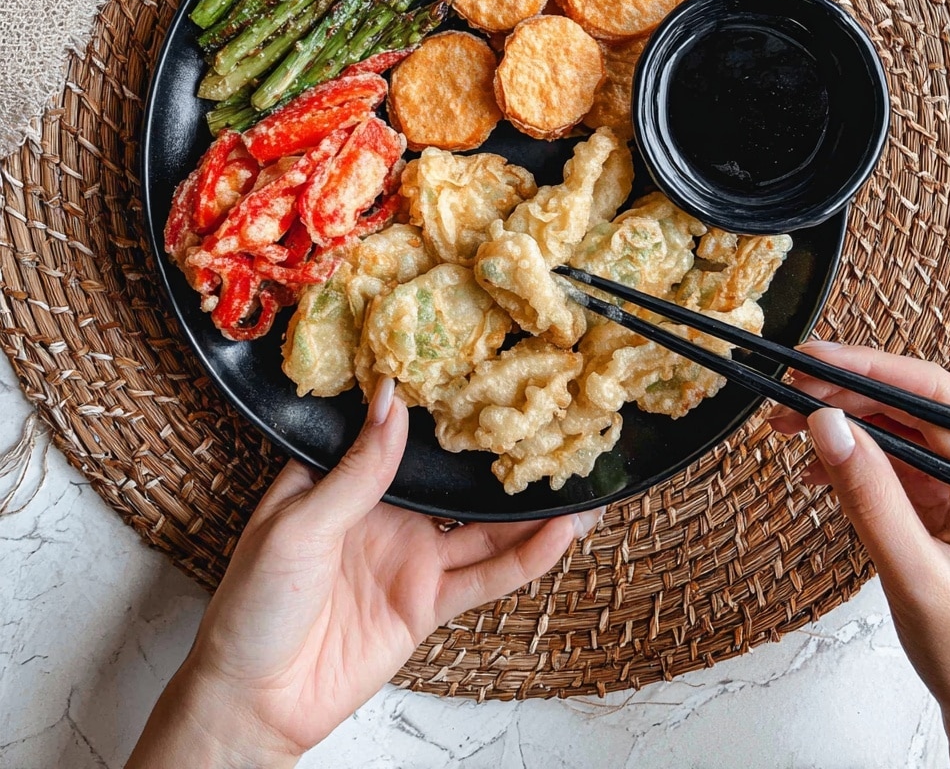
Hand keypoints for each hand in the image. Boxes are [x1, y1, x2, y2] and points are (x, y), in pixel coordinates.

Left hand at [127, 377, 601, 768]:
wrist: (251, 700)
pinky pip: (484, 577)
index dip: (440, 404)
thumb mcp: (297, 525)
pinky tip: (559, 535)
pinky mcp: (425, 603)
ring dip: (528, 507)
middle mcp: (385, 513)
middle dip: (498, 454)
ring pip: (483, 525)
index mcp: (343, 479)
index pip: (400, 431)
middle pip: (454, 478)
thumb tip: (390, 402)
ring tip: (577, 479)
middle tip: (548, 421)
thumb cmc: (250, 606)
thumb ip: (355, 471)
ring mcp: (410, 558)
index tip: (483, 371)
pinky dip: (525, 558)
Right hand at [768, 342, 949, 762]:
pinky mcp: (938, 502)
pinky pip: (890, 460)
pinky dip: (848, 454)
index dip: (869, 368)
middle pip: (910, 403)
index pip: (932, 395)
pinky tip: (815, 464)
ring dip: (841, 420)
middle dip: (844, 391)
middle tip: (786, 391)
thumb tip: (827, 428)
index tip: (812, 360)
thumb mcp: (915, 577)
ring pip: (895, 427)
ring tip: (786, 423)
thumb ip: (870, 499)